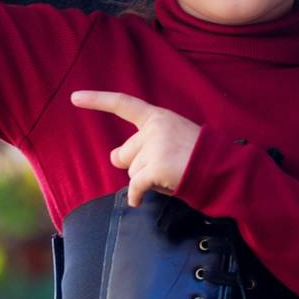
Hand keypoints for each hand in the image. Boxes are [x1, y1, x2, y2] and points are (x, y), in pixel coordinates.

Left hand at [71, 89, 203, 207]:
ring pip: (132, 173)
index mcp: (159, 117)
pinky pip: (135, 186)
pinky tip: (139, 200)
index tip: (74, 97)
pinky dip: (136, 196)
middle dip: (135, 166)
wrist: (223, 169)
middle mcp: (155, 128)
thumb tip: (113, 158)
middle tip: (162, 168)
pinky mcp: (157, 167)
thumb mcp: (172, 139)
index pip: (123, 104)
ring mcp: (156, 147)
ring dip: (147, 180)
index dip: (98, 100)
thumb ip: (143, 144)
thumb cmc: (198, 157)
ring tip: (171, 176)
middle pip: (124, 153)